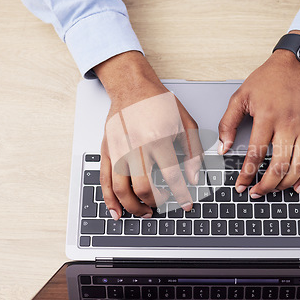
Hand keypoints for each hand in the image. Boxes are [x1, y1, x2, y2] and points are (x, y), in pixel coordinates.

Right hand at [95, 51, 202, 218]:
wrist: (132, 86)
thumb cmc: (159, 103)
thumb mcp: (186, 122)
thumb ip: (193, 151)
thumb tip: (194, 177)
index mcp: (158, 139)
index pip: (171, 177)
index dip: (181, 195)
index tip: (186, 205)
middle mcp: (136, 146)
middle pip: (144, 187)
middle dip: (156, 203)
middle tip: (163, 206)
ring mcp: (118, 150)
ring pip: (121, 189)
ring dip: (133, 207)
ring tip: (144, 212)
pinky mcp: (107, 151)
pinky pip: (105, 181)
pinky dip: (109, 200)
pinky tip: (117, 212)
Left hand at [218, 33, 299, 196]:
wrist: (296, 64)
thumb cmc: (267, 79)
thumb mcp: (240, 96)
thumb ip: (228, 123)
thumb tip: (222, 148)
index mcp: (267, 117)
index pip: (255, 155)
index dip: (246, 175)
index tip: (240, 186)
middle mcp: (288, 124)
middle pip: (278, 166)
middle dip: (265, 185)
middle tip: (256, 193)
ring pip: (298, 166)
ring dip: (284, 184)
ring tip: (273, 190)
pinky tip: (296, 185)